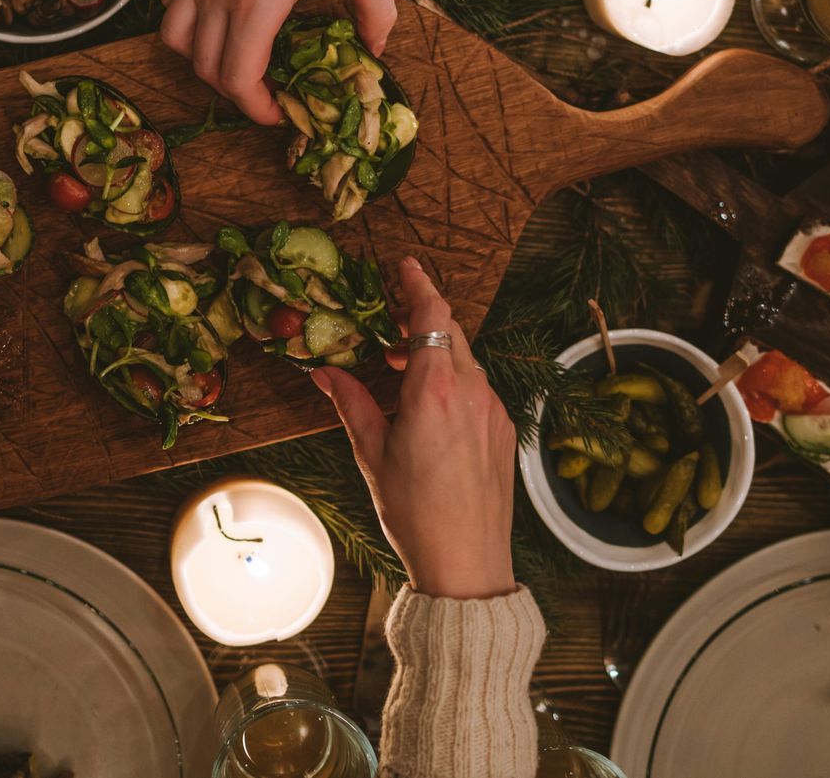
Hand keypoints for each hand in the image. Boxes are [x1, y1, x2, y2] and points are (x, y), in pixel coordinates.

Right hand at [159, 0, 395, 123]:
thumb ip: (376, 10)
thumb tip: (375, 48)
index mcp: (258, 0)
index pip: (236, 78)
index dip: (255, 107)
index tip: (277, 110)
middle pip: (204, 68)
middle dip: (233, 91)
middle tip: (263, 89)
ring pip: (175, 41)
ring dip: (201, 60)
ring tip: (232, 57)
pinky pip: (169, 5)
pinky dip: (184, 24)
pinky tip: (213, 18)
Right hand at [311, 258, 517, 599]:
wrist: (467, 564)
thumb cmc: (414, 513)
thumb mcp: (372, 454)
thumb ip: (350, 403)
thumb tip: (323, 372)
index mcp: (434, 390)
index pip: (431, 315)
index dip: (417, 285)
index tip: (404, 266)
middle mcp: (472, 392)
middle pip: (450, 331)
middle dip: (422, 317)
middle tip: (391, 318)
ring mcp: (494, 411)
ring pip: (465, 361)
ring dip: (435, 352)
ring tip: (401, 367)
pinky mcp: (505, 431)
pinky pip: (478, 389)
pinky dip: (453, 381)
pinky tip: (429, 406)